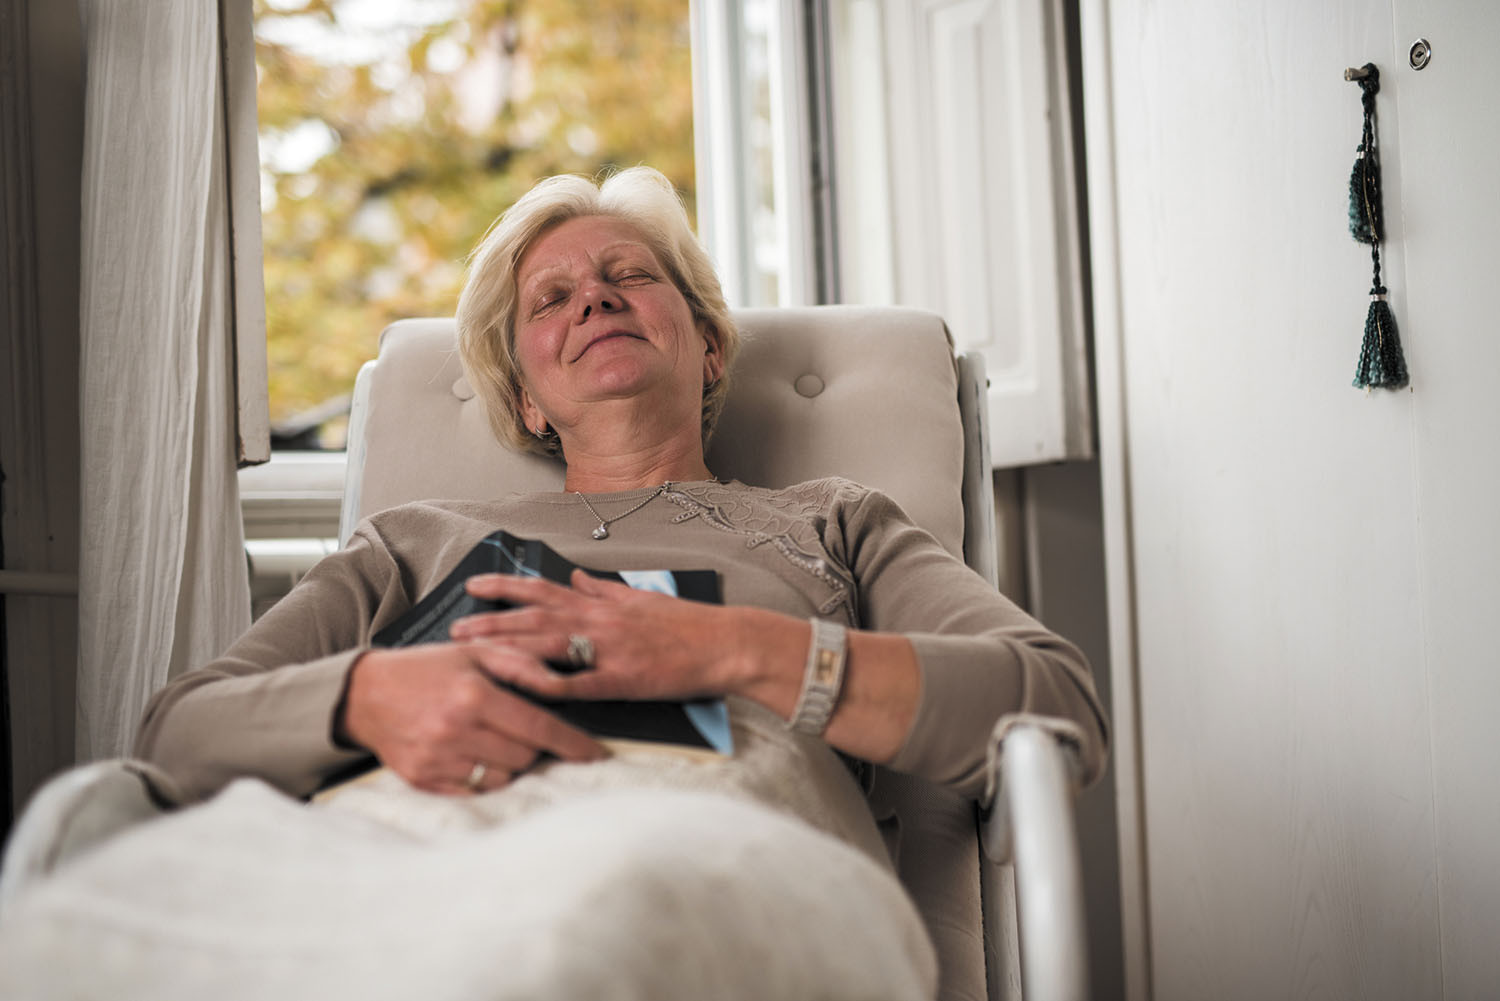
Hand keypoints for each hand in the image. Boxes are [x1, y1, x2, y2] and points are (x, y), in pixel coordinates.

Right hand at [340, 644, 607, 794]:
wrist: (366, 695)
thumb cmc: (428, 669)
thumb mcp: (475, 652)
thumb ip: (522, 663)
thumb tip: (562, 681)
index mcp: (474, 696)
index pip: (539, 728)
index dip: (572, 744)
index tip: (595, 755)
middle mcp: (457, 731)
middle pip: (526, 757)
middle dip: (535, 747)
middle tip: (522, 731)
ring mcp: (439, 761)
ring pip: (503, 778)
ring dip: (510, 764)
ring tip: (494, 741)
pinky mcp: (424, 782)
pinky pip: (474, 792)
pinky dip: (484, 777)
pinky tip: (475, 756)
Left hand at [450, 569, 756, 701]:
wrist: (724, 643)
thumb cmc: (688, 623)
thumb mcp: (641, 596)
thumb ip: (602, 588)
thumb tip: (574, 575)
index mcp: (601, 602)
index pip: (543, 589)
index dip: (506, 586)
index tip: (474, 585)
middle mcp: (598, 620)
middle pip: (533, 617)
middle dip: (490, 621)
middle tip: (454, 628)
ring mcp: (608, 649)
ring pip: (545, 645)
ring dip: (504, 648)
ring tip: (470, 654)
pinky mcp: (621, 680)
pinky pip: (575, 683)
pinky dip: (544, 684)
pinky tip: (518, 687)